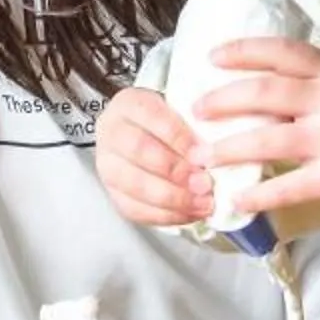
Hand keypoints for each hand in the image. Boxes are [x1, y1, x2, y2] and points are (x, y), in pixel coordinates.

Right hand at [94, 86, 210, 226]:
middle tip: (205, 182)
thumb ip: (193, 126)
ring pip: (135, 185)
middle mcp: (111, 132)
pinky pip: (135, 210)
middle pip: (139, 150)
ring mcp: (107, 165)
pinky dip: (166, 215)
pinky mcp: (113, 194)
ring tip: (202, 203)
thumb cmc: (164, 125)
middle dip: (177, 171)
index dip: (180, 137)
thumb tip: (212, 153)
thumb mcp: (178, 111)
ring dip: (173, 198)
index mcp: (129, 104)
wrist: (140, 136)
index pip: (151, 115)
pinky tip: (189, 214)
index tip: (206, 152)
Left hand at [198, 36, 319, 216]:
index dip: (243, 50)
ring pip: (266, 138)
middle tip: (196, 109)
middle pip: (263, 91)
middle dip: (223, 99)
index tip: (212, 56)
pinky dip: (258, 195)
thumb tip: (266, 98)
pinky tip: (238, 200)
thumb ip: (318, 90)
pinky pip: (287, 186)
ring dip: (227, 149)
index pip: (281, 51)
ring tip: (201, 158)